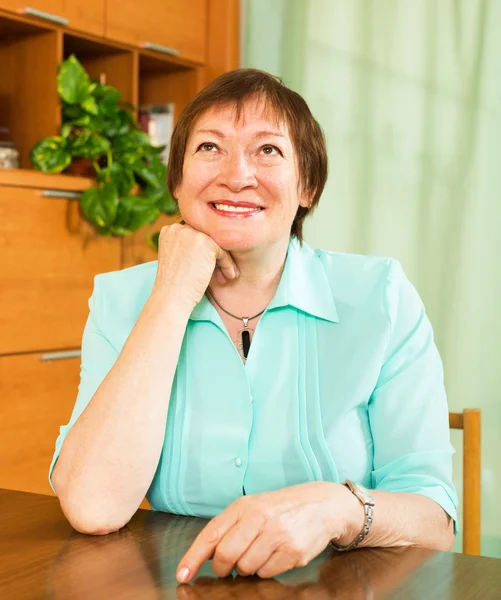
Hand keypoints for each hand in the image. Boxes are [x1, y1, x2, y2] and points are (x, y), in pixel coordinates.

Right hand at [153, 223, 238, 308]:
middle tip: (220, 273)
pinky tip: (228, 276)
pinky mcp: (206, 242)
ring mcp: (192, 233)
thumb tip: (211, 245)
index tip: (209, 267)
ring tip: (226, 276)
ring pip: (215, 245)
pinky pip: (222, 252)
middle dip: (214, 256)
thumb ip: (188, 247)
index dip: (203, 252)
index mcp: (169, 230)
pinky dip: (227, 265)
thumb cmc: (174, 285)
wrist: (171, 297)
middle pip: (205, 238)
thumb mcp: (177, 259)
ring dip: (223, 261)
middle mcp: (178, 228)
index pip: (194, 235)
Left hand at [176, 482, 353, 582]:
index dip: (193, 557)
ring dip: (248, 567)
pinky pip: (267, 573)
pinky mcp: (293, 551)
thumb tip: (205, 555)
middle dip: (223, 567)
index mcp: (245, 505)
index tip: (182, 574)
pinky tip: (276, 554)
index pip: (211, 533)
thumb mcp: (255, 507)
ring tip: (261, 551)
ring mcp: (277, 534)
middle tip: (229, 566)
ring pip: (246, 568)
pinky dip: (267, 569)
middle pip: (225, 555)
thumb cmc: (283, 507)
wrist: (323, 504)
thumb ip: (231, 526)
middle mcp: (260, 517)